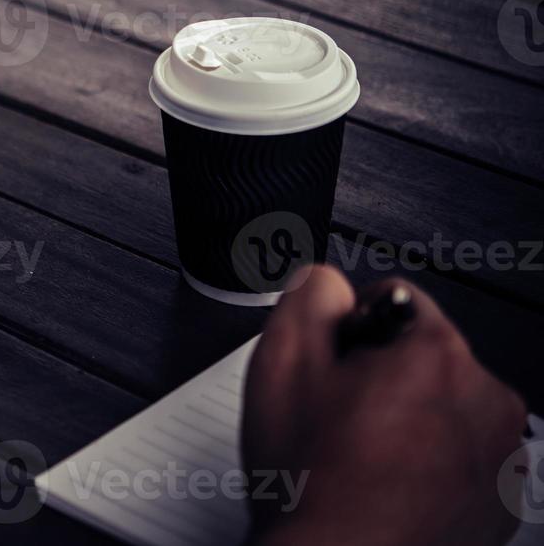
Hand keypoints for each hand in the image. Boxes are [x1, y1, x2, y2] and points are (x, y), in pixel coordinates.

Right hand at [243, 265, 525, 545]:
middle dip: (382, 376)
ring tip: (361, 458)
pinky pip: (461, 456)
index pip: (394, 299)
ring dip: (408, 420)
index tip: (332, 370)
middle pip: (423, 354)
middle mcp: (486, 400)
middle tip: (338, 420)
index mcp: (438, 354)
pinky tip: (387, 485)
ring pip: (443, 406)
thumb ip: (308, 295)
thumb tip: (328, 283)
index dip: (348, 331)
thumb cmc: (316, 485)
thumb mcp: (281, 364)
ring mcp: (501, 456)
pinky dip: (429, 463)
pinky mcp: (502, 501)